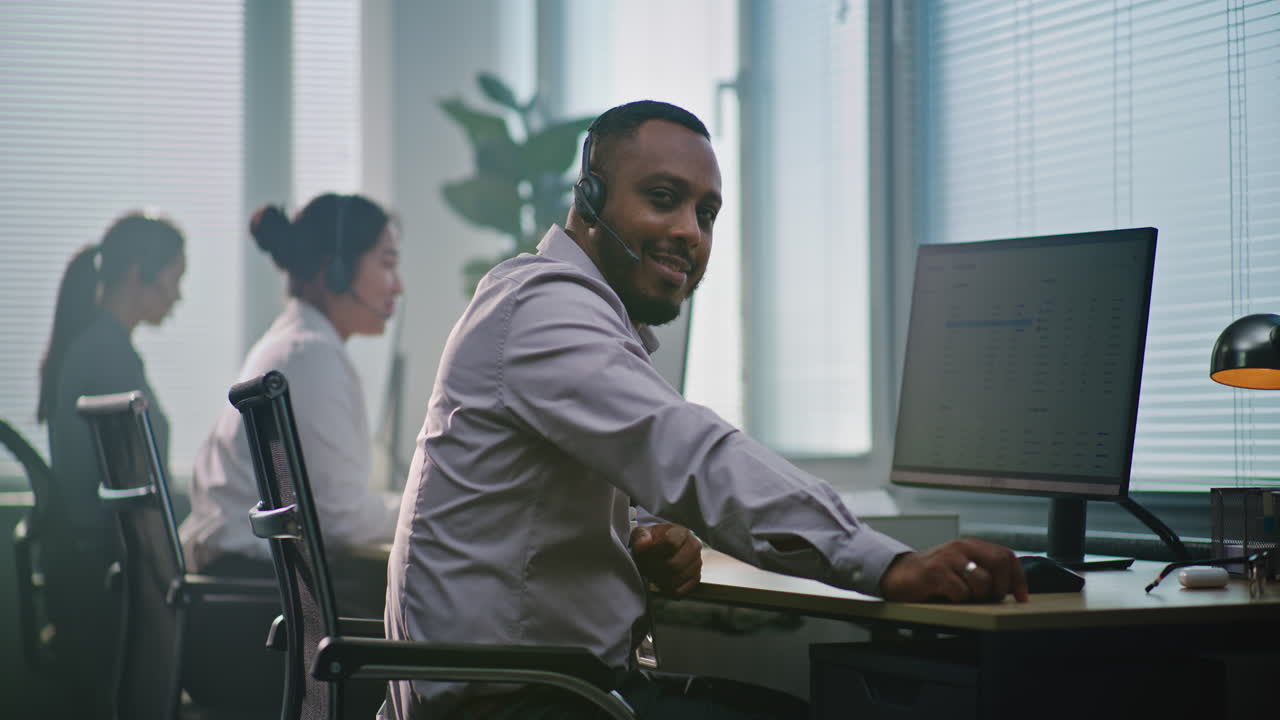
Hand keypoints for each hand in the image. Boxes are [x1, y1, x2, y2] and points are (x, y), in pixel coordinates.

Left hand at [631, 523, 702, 597]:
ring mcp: (697, 563)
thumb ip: (641, 537)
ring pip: (677, 578)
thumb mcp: (642, 534)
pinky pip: (681, 590)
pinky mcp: (696, 578)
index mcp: (681, 532)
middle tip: (646, 568)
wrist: (663, 548)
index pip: (671, 542)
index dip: (654, 551)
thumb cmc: (652, 541)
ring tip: (652, 573)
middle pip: (673, 564)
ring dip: (660, 580)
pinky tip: (661, 581)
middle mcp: (694, 546)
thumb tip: (643, 544)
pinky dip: (667, 589)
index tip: (644, 554)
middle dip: (655, 569)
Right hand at [879, 538, 1027, 602]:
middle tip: (991, 599)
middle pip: (1000, 563)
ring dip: (978, 597)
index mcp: (972, 545)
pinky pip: (961, 592)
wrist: (899, 575)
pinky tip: (948, 596)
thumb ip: (984, 570)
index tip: (1021, 597)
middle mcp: (962, 547)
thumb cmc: (934, 575)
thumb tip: (1012, 588)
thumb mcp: (962, 566)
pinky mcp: (935, 572)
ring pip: (983, 582)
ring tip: (965, 597)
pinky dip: (959, 600)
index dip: (1018, 579)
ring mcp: (948, 558)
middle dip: (1001, 587)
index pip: (1007, 556)